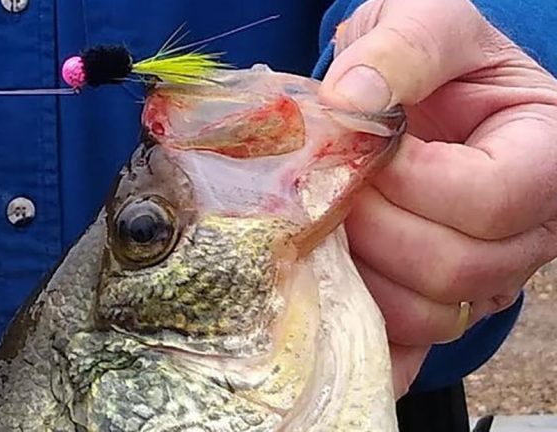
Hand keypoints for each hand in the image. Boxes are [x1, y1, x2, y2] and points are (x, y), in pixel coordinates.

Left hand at [317, 0, 556, 396]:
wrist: (420, 96)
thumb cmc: (435, 60)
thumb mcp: (428, 22)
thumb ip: (401, 49)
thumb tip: (351, 102)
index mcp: (544, 155)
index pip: (490, 200)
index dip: (411, 182)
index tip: (366, 150)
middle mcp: (528, 229)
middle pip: (457, 267)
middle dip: (374, 227)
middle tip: (332, 190)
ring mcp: (486, 276)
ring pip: (428, 314)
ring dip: (359, 273)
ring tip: (329, 225)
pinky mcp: (442, 303)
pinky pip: (409, 346)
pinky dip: (364, 334)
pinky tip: (328, 307)